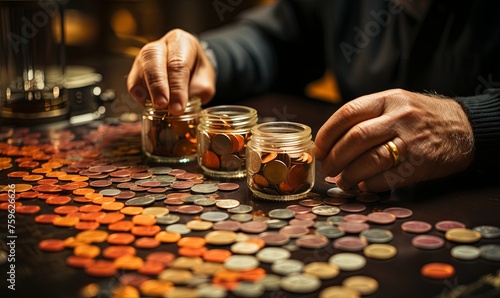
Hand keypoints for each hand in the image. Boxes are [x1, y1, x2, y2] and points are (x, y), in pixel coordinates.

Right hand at [127, 29, 215, 114]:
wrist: (191, 68)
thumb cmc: (197, 72)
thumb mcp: (206, 80)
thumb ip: (198, 91)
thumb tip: (181, 106)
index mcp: (180, 42)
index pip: (177, 63)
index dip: (177, 87)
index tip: (178, 107)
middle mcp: (159, 45)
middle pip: (153, 61)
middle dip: (157, 86)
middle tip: (162, 105)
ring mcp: (144, 57)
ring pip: (140, 72)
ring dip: (148, 93)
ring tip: (159, 109)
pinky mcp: (136, 70)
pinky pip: (133, 84)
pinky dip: (141, 97)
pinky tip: (152, 105)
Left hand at [315, 89, 474, 191]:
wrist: (464, 129)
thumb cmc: (420, 117)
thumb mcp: (395, 103)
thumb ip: (367, 116)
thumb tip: (331, 142)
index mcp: (388, 99)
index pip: (347, 113)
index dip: (327, 134)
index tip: (319, 149)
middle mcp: (399, 117)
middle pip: (355, 139)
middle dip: (335, 158)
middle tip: (328, 168)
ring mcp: (411, 141)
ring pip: (369, 160)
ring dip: (349, 175)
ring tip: (343, 181)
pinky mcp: (420, 164)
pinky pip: (387, 178)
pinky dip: (369, 184)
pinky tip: (362, 185)